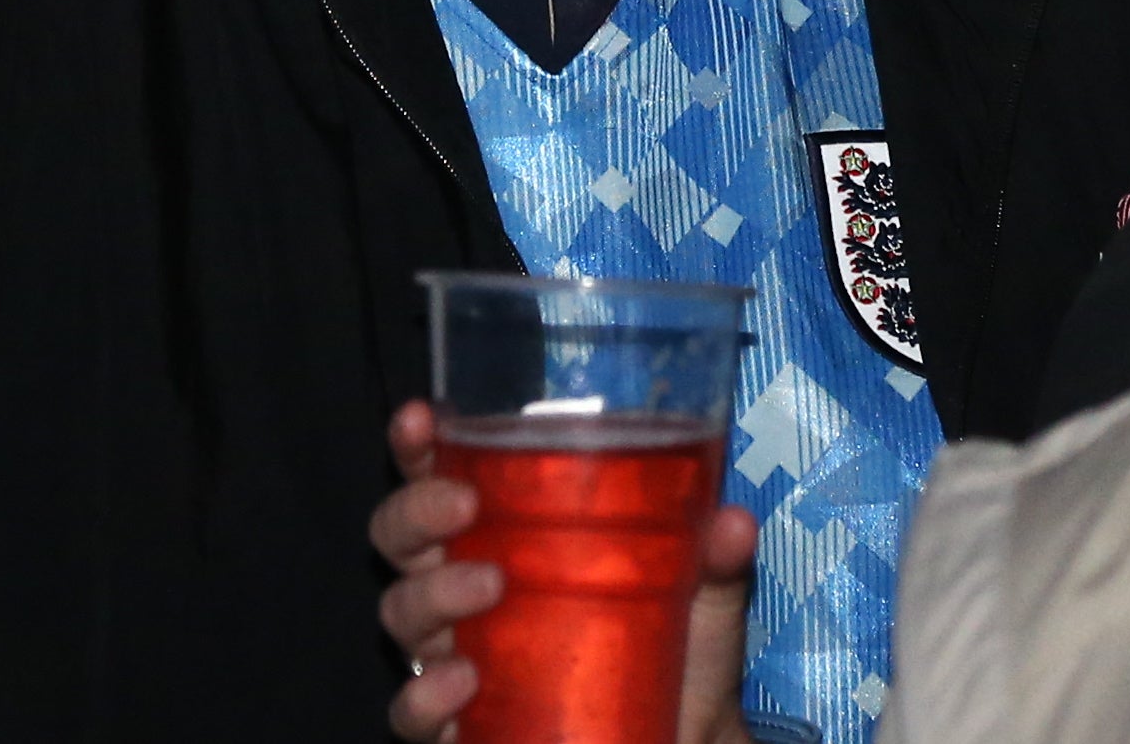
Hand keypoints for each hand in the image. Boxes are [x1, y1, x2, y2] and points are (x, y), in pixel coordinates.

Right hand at [373, 400, 760, 743]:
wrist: (684, 741)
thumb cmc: (673, 652)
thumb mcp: (697, 595)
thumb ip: (711, 557)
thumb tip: (731, 521)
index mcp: (505, 534)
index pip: (440, 474)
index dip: (418, 443)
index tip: (423, 419)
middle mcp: (464, 587)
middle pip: (398, 535)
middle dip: (416, 509)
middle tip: (463, 504)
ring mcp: (454, 656)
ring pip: (399, 612)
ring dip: (433, 592)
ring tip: (489, 586)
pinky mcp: (458, 724)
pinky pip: (412, 712)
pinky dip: (426, 697)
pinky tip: (463, 683)